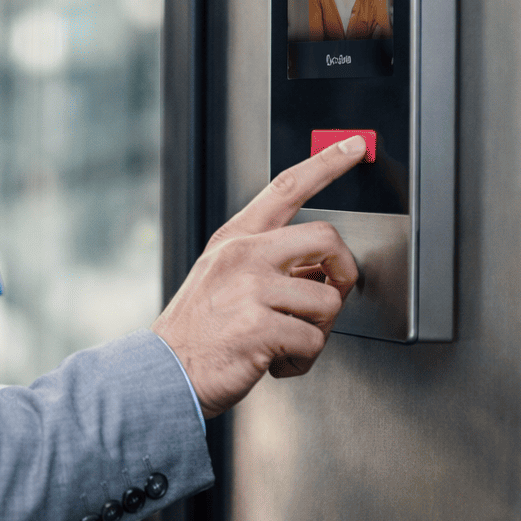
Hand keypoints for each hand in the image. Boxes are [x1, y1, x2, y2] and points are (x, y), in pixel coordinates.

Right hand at [152, 137, 363, 417]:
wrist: (164, 373)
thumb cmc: (198, 330)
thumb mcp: (221, 278)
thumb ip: (265, 264)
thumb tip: (318, 271)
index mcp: (235, 239)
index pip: (286, 187)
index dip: (327, 163)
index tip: (356, 146)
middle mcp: (242, 256)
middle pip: (325, 237)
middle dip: (343, 272)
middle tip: (331, 294)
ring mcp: (250, 290)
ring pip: (327, 300)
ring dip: (318, 331)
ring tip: (288, 342)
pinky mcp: (258, 328)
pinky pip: (313, 341)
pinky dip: (302, 360)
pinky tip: (277, 362)